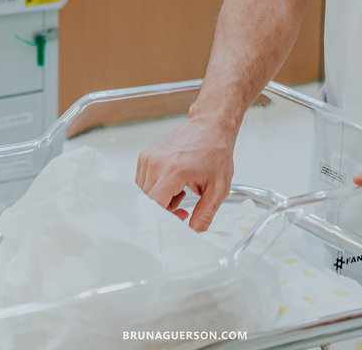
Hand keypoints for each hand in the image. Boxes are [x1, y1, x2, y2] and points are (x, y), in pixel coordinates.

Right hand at [136, 117, 235, 231]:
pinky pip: (143, 182)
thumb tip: (194, 234)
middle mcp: (156, 162)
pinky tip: (173, 184)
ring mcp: (148, 157)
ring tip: (180, 193)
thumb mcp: (218, 188)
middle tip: (183, 209)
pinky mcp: (145, 155)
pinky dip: (156, 189)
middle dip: (164, 211)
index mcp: (174, 170)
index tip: (176, 222)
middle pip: (147, 201)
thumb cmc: (215, 153)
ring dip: (159, 200)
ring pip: (143, 193)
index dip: (162, 219)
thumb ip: (205, 214)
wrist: (210, 127)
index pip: (154, 204)